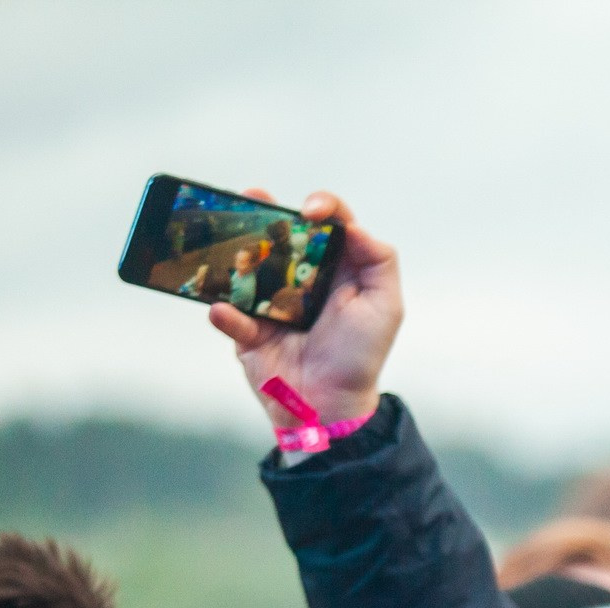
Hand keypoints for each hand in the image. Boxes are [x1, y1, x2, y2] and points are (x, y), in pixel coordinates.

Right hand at [209, 190, 400, 431]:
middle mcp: (299, 278)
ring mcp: (269, 302)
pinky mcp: (248, 330)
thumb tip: (352, 225)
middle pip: (279, 235)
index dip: (321, 207)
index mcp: (335, 268)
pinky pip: (230, 317)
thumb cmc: (361, 356)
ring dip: (235, 254)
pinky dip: (225, 314)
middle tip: (252, 197)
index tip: (310, 210)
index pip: (327, 224)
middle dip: (264, 213)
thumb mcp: (386, 307)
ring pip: (246, 268)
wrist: (332, 407)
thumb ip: (378, 261)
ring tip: (229, 244)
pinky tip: (223, 309)